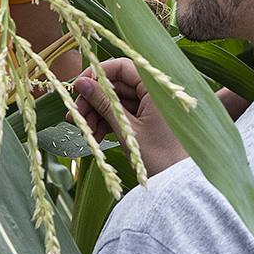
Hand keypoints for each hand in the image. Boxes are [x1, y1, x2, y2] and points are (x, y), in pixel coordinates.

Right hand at [73, 56, 247, 179]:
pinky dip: (107, 123)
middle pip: (116, 85)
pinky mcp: (147, 122)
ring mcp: (151, 108)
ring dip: (96, 114)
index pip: (122, 67)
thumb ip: (103, 103)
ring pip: (116, 101)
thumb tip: (80, 83)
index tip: (77, 88)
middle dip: (93, 100)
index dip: (97, 75)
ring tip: (83, 131)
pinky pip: (122, 114)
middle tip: (74, 115)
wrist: (179, 187)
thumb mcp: (126, 129)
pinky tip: (94, 136)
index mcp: (156, 89)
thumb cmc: (159, 157)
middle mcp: (155, 94)